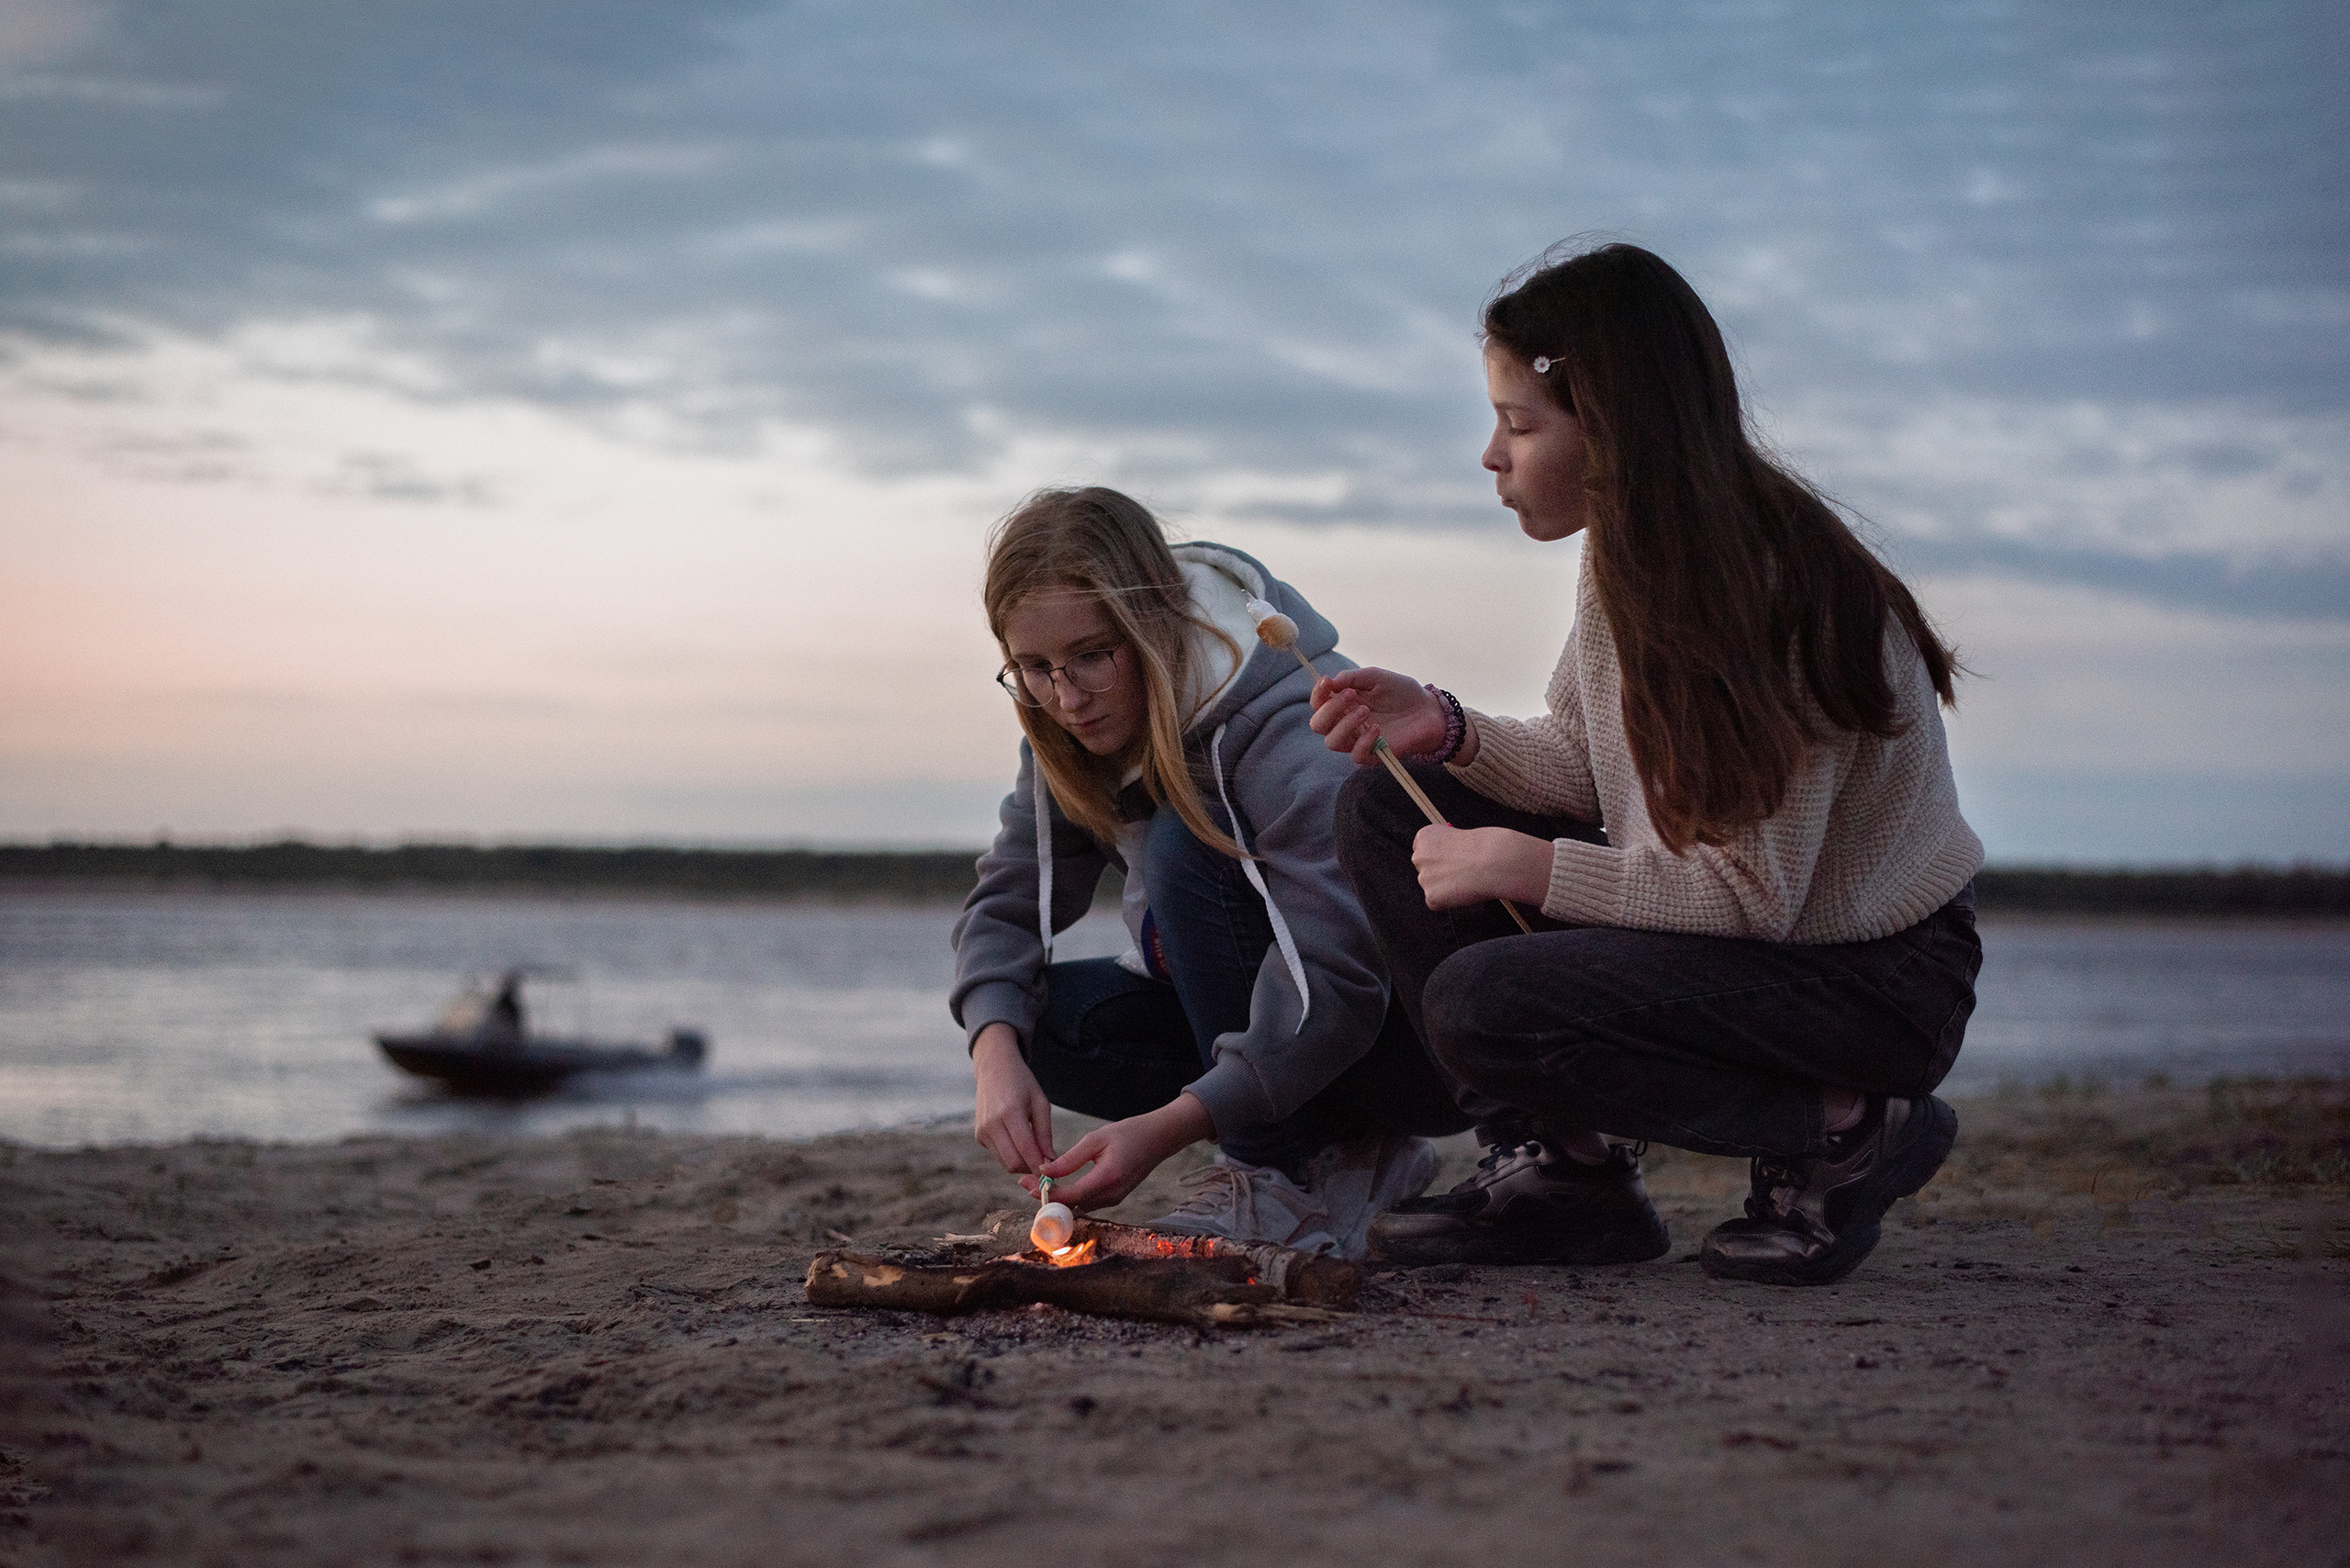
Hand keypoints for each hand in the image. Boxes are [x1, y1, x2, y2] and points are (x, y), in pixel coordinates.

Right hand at [971, 1023, 1055, 1176]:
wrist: (993, 1068)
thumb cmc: (1021, 1083)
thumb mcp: (1040, 1102)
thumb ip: (1045, 1133)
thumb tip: (1050, 1160)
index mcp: (1009, 1112)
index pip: (1025, 1148)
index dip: (1039, 1165)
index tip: (1053, 1172)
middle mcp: (991, 1124)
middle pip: (1013, 1163)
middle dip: (1030, 1167)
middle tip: (1044, 1162)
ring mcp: (982, 1131)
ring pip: (1004, 1163)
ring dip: (1021, 1162)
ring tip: (1033, 1148)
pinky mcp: (978, 1136)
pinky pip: (998, 1155)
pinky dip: (1011, 1154)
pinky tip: (1017, 1139)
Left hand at [1034, 1093, 1215, 1209]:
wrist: (1158, 1139)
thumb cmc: (1129, 1133)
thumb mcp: (1096, 1139)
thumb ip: (1070, 1158)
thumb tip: (1045, 1170)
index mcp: (1108, 1177)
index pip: (1071, 1195)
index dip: (1047, 1194)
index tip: (1027, 1184)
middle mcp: (1112, 1194)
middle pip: (1072, 1206)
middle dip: (1046, 1197)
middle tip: (1024, 1183)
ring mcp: (1115, 1199)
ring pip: (1078, 1207)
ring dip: (1057, 1198)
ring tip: (1036, 1183)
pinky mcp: (1114, 1198)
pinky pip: (1087, 1203)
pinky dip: (1069, 1197)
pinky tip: (1056, 1185)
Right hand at [1309, 667, 1447, 764]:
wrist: (1429, 709)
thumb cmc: (1402, 692)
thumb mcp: (1377, 677)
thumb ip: (1353, 677)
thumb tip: (1331, 682)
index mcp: (1343, 705)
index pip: (1318, 704)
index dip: (1317, 694)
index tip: (1327, 681)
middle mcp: (1346, 724)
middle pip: (1318, 725)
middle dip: (1330, 709)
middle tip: (1350, 695)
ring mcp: (1358, 740)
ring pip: (1332, 742)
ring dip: (1345, 725)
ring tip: (1366, 711)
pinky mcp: (1374, 754)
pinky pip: (1356, 756)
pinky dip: (1363, 742)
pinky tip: (1377, 729)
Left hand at [1412, 823, 1554, 909]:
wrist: (1493, 861)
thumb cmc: (1484, 846)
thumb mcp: (1458, 834)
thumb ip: (1446, 847)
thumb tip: (1445, 861)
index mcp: (1424, 836)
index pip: (1422, 850)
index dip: (1439, 856)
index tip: (1450, 859)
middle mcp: (1419, 856)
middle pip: (1424, 869)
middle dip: (1438, 873)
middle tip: (1460, 873)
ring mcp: (1423, 878)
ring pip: (1431, 887)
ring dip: (1445, 887)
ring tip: (1466, 879)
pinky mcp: (1431, 897)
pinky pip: (1437, 902)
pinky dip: (1449, 901)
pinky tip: (1463, 891)